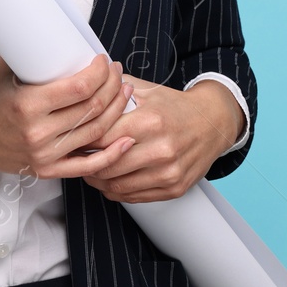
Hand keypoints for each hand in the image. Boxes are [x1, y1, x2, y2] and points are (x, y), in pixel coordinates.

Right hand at [0, 54, 135, 180]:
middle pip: (92, 108)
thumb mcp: (6, 68)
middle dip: (112, 86)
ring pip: (95, 132)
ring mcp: (43, 154)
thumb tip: (65, 31)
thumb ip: (35, 53)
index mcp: (27, 105)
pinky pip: (87, 166)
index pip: (80, 88)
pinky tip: (127, 140)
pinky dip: (112, 154)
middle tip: (117, 72)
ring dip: (116, 110)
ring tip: (123, 92)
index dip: (100, 72)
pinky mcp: (47, 170)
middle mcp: (37, 132)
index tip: (104, 61)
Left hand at [80, 75, 242, 202]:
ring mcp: (169, 172)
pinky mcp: (175, 188)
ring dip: (97, 181)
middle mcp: (161, 149)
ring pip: (118, 185)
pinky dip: (116, 191)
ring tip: (89, 170)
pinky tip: (108, 181)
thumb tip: (84, 91)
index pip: (102, 136)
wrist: (213, 123)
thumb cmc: (175, 106)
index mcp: (151, 121)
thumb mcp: (147, 90)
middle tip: (75, 157)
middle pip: (108, 164)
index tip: (73, 137)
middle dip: (86, 162)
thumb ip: (115, 90)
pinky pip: (135, 197)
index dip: (82, 138)